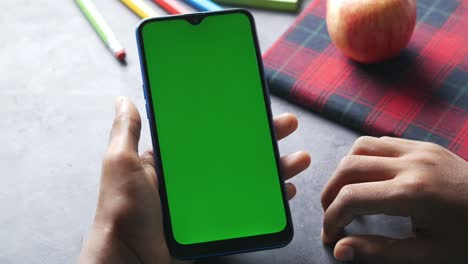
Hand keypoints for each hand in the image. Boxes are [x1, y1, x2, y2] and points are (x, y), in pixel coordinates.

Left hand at [78, 97, 310, 263]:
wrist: (132, 261)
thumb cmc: (123, 213)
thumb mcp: (121, 165)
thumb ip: (125, 133)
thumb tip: (122, 100)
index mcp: (174, 160)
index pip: (211, 132)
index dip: (235, 119)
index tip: (255, 108)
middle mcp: (193, 178)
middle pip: (236, 153)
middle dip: (265, 139)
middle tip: (288, 126)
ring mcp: (207, 201)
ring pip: (248, 178)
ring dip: (275, 168)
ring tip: (299, 159)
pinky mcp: (216, 221)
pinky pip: (248, 207)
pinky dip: (269, 199)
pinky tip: (285, 191)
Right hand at [321, 136, 467, 262]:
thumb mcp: (428, 255)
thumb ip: (379, 252)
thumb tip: (341, 251)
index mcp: (413, 194)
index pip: (351, 199)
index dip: (332, 219)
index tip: (331, 236)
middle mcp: (412, 164)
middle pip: (348, 168)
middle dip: (331, 194)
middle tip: (332, 216)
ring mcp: (420, 149)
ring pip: (360, 147)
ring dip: (344, 171)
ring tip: (346, 195)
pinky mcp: (425, 145)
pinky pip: (381, 141)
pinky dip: (365, 157)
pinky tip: (369, 178)